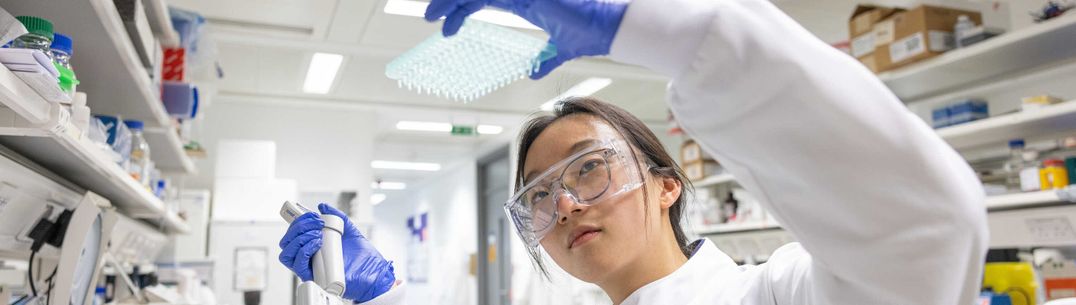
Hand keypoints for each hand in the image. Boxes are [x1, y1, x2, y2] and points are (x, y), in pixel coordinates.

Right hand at [278, 204, 395, 302]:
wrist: (373, 271)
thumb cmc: (362, 256)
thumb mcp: (350, 230)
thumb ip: (337, 216)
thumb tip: (323, 206)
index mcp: (312, 246)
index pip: (293, 234)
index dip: (296, 221)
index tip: (310, 214)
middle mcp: (307, 257)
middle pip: (287, 242)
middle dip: (299, 227)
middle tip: (317, 223)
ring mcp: (309, 267)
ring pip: (288, 253)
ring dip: (300, 238)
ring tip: (318, 234)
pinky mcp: (313, 277)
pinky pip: (298, 265)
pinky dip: (304, 250)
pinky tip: (317, 243)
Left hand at [423, 0, 628, 78]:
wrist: (608, 27)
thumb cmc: (588, 33)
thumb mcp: (560, 50)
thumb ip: (544, 59)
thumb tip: (532, 71)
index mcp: (524, 1)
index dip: (461, 9)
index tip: (444, 28)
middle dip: (449, 2)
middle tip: (428, 17)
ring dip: (453, 1)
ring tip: (434, 15)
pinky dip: (470, 3)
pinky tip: (456, 16)